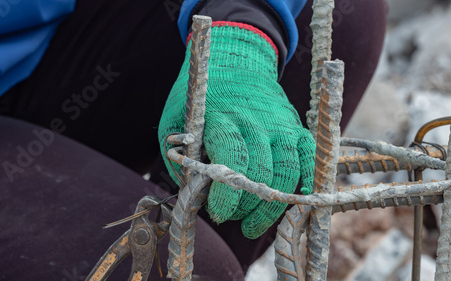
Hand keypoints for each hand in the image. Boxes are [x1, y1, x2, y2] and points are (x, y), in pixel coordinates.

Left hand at [158, 23, 314, 238]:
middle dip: (245, 206)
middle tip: (230, 218)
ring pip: (287, 174)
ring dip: (269, 207)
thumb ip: (182, 156)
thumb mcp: (177, 119)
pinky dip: (302, 187)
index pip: (232, 160)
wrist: (236, 60)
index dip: (226, 194)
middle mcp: (257, 121)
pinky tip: (286, 205)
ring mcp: (282, 124)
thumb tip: (194, 194)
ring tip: (250, 224)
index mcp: (223, 117)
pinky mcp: (297, 128)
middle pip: (261, 173)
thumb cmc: (202, 97)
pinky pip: (308, 162)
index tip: (217, 213)